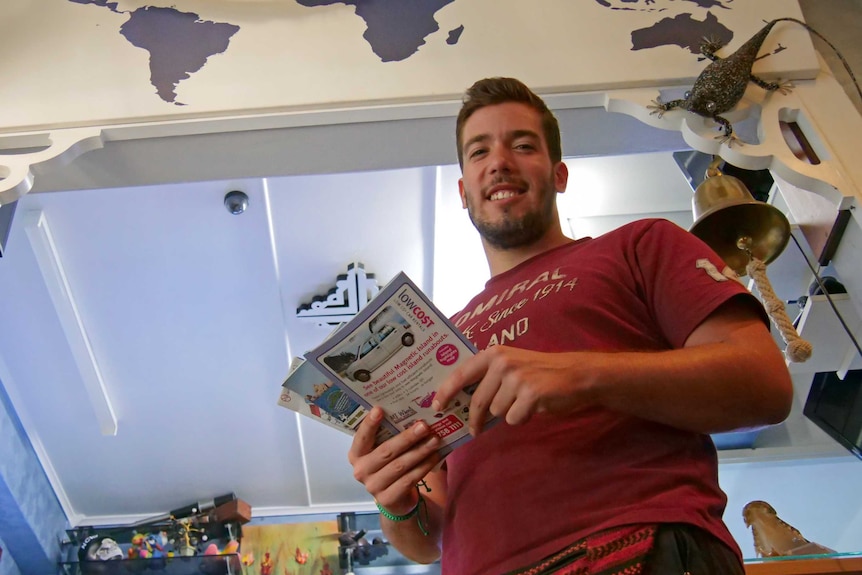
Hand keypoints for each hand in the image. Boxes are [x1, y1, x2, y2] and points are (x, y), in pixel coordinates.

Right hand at [349, 407, 441, 514]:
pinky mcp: (388, 498)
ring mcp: (373, 486)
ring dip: (420, 451)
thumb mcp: (384, 449)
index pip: (361, 437)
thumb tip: (413, 414)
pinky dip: (424, 466)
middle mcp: (360, 470)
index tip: (379, 409)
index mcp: (356, 454)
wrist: (394, 498)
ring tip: (435, 440)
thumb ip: (390, 436)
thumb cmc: (389, 465)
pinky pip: (409, 479)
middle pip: (386, 451)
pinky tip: (435, 456)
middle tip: (424, 426)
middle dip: (407, 438)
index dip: (369, 424)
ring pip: (400, 465)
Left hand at [432, 346, 591, 434]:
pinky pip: (514, 419)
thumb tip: (462, 402)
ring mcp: (516, 377)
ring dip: (508, 413)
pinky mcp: (531, 394)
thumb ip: (488, 378)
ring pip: (497, 412)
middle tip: (474, 431)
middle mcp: (502, 362)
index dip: (446, 391)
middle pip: (477, 400)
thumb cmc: (540, 373)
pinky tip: (534, 407)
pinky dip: (522, 419)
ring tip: (523, 403)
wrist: (576, 375)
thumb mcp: (511, 365)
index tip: (437, 406)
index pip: (461, 373)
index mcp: (493, 353)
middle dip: (474, 420)